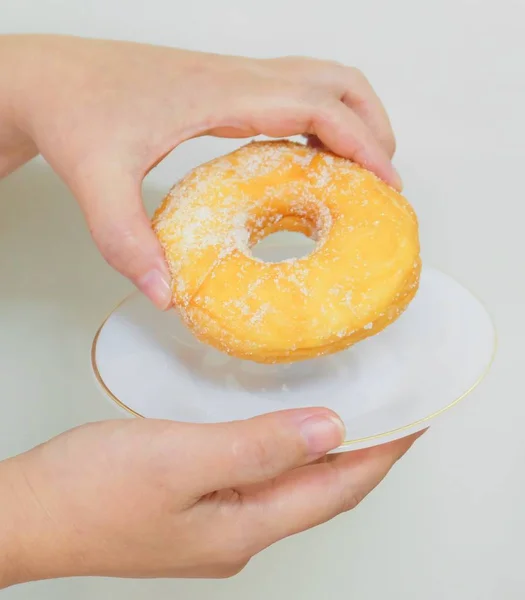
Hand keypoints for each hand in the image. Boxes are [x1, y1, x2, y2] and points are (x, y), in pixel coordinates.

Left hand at [0, 34, 399, 308]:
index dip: (363, 142)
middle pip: (336, 81)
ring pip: (317, 78)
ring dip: (350, 117)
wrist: (47, 76)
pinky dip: (316, 120)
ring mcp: (230, 78)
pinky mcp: (221, 87)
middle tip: (382, 179)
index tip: (388, 182)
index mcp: (220, 94)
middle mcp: (234, 78)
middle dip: (374, 125)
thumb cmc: (73, 111)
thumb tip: (166, 293)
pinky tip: (303, 158)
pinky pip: (289, 93)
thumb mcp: (98, 181)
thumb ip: (127, 241)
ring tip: (356, 169)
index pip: (317, 105)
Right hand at [1, 410, 420, 585]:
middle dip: (364, 456)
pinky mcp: (195, 509)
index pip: (337, 489)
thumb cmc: (91, 490)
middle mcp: (239, 533)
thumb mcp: (182, 458)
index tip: (415, 421)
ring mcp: (216, 525)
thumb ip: (259, 447)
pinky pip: (262, 479)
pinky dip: (286, 452)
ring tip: (352, 417)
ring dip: (326, 453)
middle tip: (392, 415)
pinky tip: (283, 432)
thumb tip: (330, 431)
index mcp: (245, 526)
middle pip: (321, 493)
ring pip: (293, 486)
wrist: (27, 514)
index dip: (381, 454)